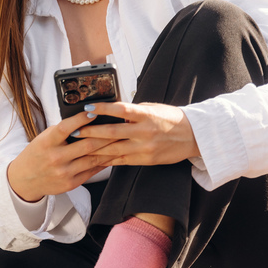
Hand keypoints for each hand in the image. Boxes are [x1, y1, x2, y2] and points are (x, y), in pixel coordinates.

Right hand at [6, 111, 115, 202]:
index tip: (94, 112)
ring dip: (109, 148)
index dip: (80, 119)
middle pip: (86, 145)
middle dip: (105, 135)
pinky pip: (92, 170)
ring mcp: (64, 172)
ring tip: (121, 139)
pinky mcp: (71, 183)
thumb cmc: (36, 155)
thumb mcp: (43, 139)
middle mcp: (56, 158)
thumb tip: (85, 120)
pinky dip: (104, 162)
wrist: (25, 180)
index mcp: (46, 143)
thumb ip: (61, 132)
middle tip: (118, 126)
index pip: (65, 128)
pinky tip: (112, 154)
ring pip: (93, 158)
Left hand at [78, 102, 199, 166]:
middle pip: (112, 132)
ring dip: (93, 148)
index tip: (87, 107)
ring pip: (113, 149)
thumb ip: (132, 111)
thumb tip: (110, 110)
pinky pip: (121, 160)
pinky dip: (106, 158)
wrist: (193, 136)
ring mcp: (144, 148)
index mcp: (145, 115)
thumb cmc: (170, 118)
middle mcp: (144, 132)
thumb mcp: (151, 109)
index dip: (102, 108)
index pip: (120, 110)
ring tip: (78, 146)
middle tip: (74, 131)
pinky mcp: (145, 160)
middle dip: (90, 132)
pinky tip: (93, 157)